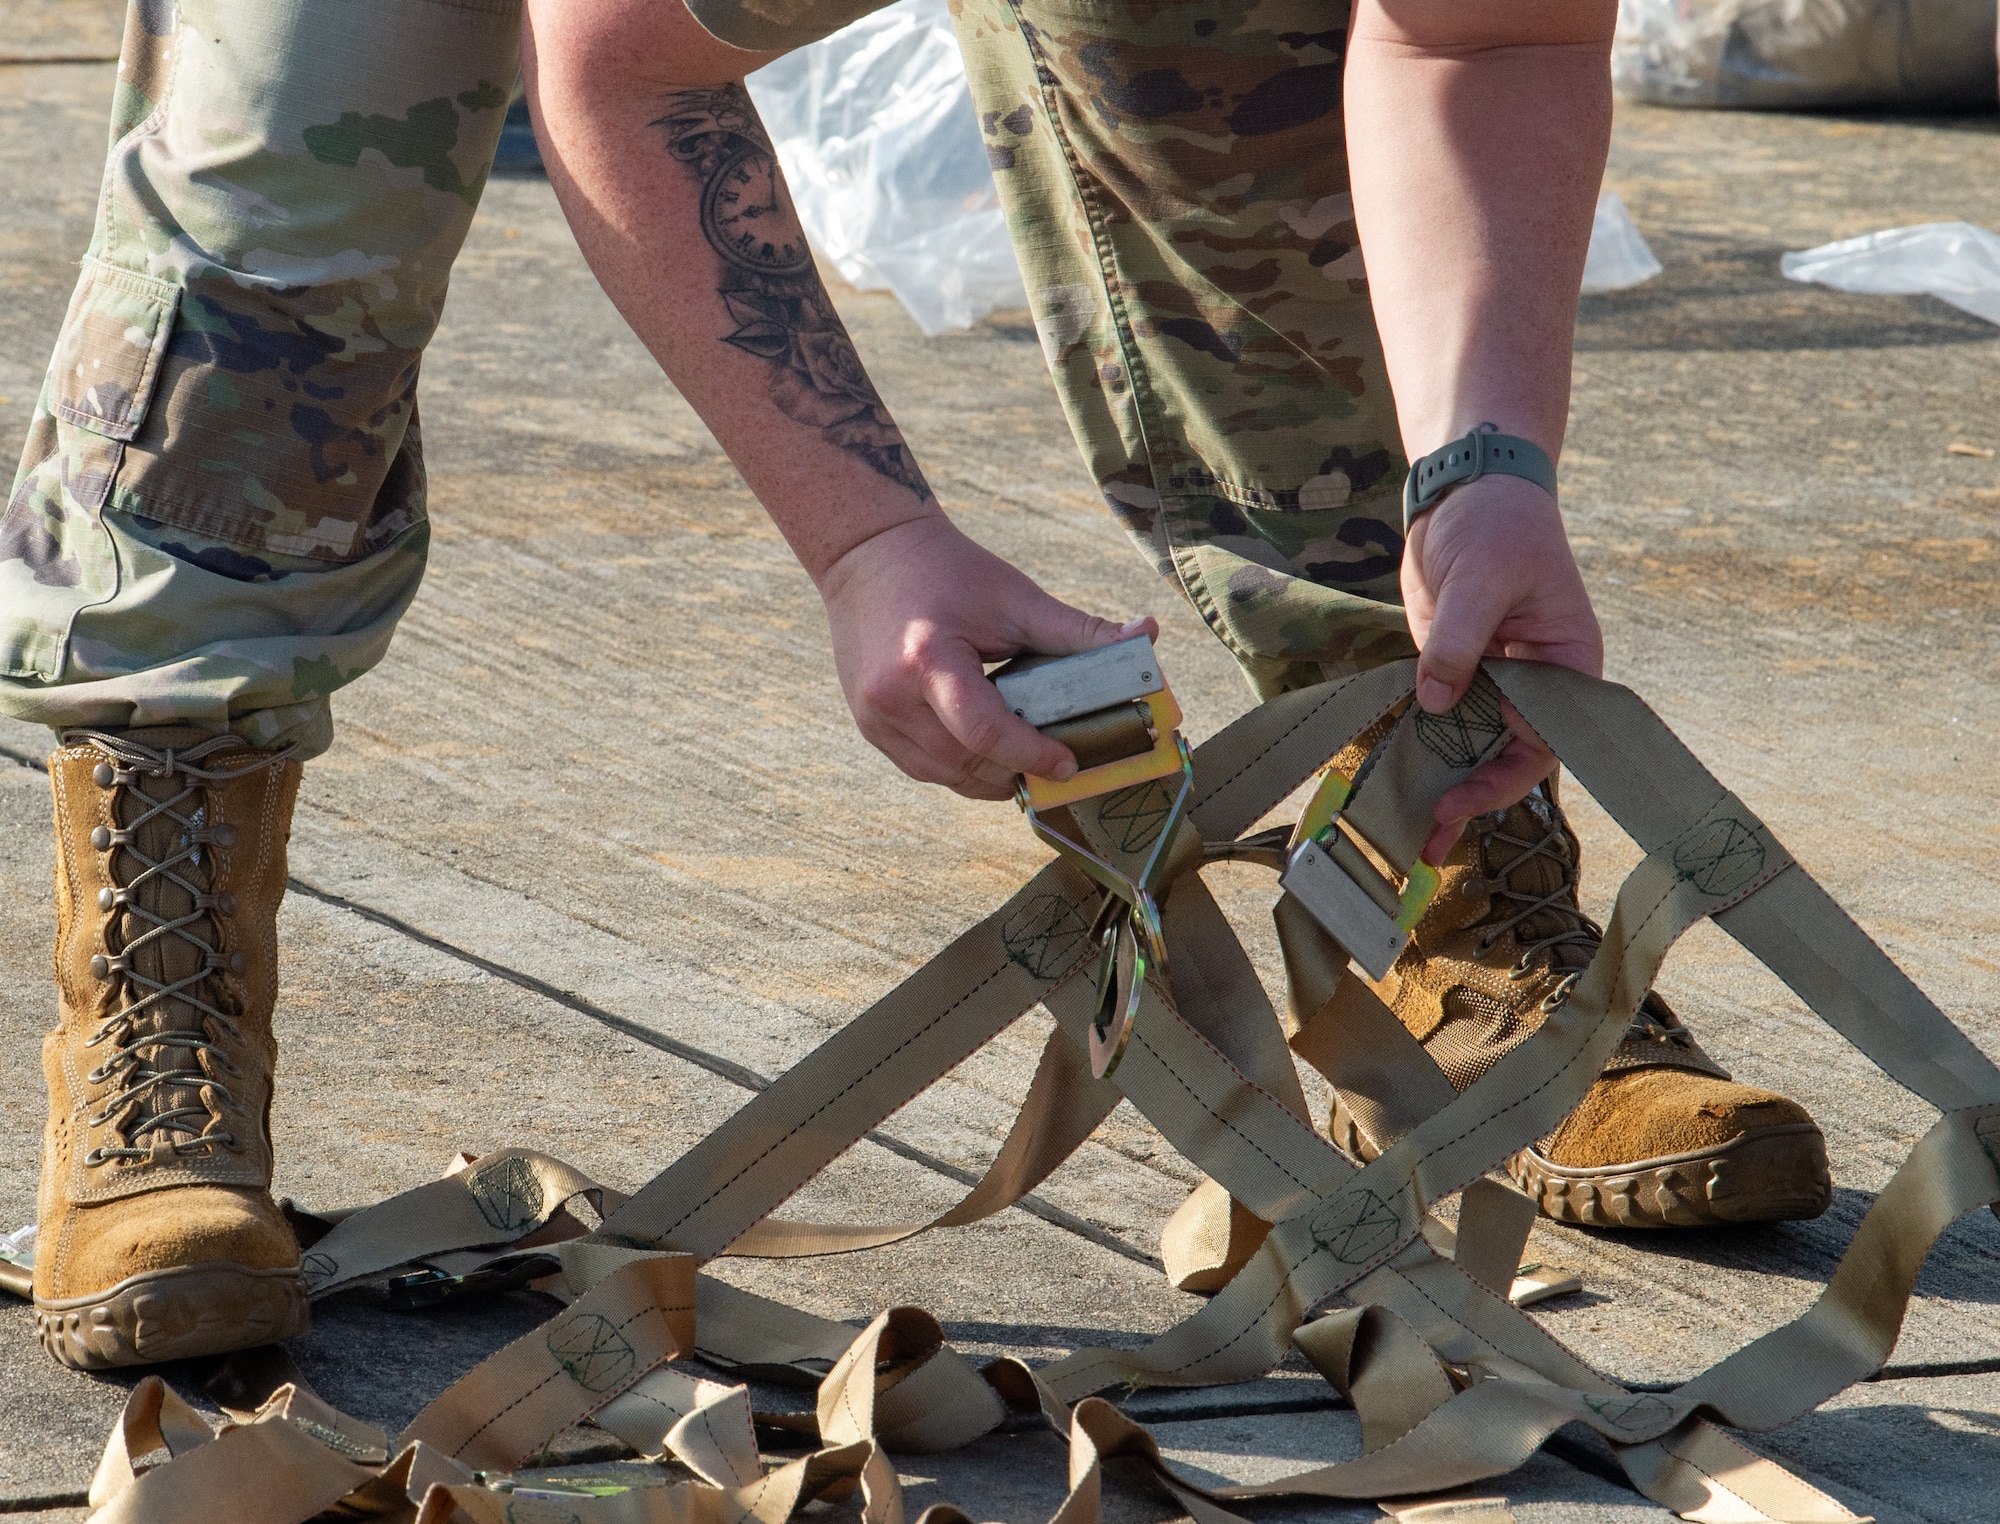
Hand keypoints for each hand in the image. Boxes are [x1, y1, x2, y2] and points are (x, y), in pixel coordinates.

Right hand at [817, 515, 1157, 799]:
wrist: (868, 554)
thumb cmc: (948, 571)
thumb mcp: (1015, 597)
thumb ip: (1078, 629)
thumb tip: (1148, 636)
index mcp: (927, 658)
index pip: (984, 729)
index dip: (1031, 754)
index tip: (1069, 763)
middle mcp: (890, 696)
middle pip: (965, 762)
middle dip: (1016, 772)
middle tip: (1061, 768)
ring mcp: (874, 716)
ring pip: (944, 775)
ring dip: (990, 777)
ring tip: (1031, 764)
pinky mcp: (868, 725)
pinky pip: (923, 766)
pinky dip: (961, 768)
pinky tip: (991, 754)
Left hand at [1401, 474, 1602, 861]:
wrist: (1465, 491)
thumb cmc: (1498, 525)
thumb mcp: (1481, 579)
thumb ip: (1459, 641)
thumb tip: (1436, 701)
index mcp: (1566, 667)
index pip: (1546, 740)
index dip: (1506, 777)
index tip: (1463, 799)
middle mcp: (1532, 684)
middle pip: (1506, 756)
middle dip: (1469, 799)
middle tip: (1428, 842)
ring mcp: (1489, 681)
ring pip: (1469, 746)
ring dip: (1440, 784)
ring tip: (1406, 833)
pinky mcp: (1450, 671)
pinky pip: (1436, 721)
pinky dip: (1417, 749)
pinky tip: (1390, 783)